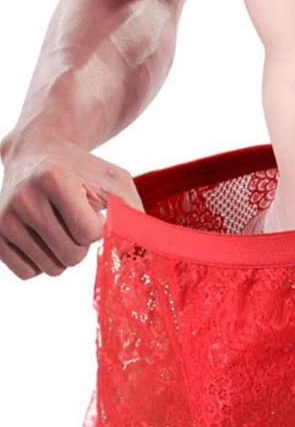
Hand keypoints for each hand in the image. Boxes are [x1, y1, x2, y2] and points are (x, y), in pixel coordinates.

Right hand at [0, 135, 143, 279]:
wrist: (35, 153)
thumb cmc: (84, 171)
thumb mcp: (115, 181)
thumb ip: (134, 213)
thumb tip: (147, 250)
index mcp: (53, 179)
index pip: (89, 233)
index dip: (98, 227)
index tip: (90, 208)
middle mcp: (23, 198)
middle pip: (72, 256)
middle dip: (83, 244)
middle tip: (74, 219)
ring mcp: (2, 218)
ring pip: (52, 269)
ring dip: (64, 254)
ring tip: (59, 226)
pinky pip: (29, 273)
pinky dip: (42, 262)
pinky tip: (42, 238)